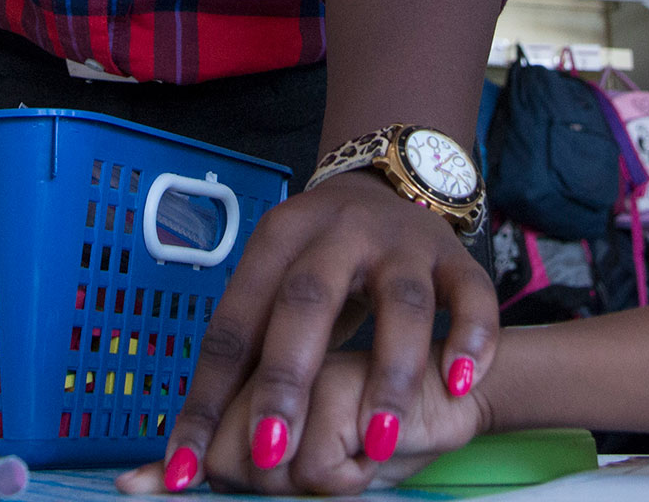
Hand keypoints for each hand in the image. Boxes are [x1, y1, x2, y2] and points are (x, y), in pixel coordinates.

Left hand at [141, 169, 496, 491]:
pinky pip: (471, 295)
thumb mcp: (270, 291)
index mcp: (275, 242)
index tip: (188, 465)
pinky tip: (459, 385)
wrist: (391, 182)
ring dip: (389, 374)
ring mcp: (402, 243)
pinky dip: (471, 340)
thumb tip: (177, 457)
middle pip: (308, 301)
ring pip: (400, 303)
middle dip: (286, 380)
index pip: (233, 324)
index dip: (207, 396)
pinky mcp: (455, 258)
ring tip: (378, 440)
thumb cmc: (316, 267)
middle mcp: (337, 234)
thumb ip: (236, 366)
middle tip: (272, 452)